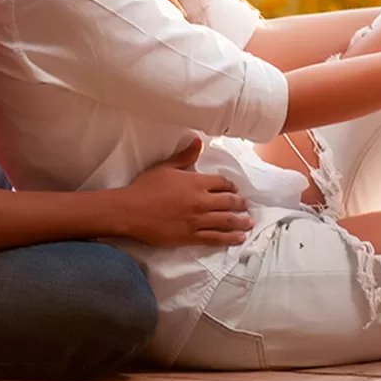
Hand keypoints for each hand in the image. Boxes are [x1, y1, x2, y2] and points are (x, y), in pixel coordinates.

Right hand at [116, 139, 253, 246]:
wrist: (130, 211)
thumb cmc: (145, 187)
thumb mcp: (166, 167)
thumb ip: (186, 156)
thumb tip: (198, 141)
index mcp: (196, 182)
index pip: (222, 183)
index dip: (231, 186)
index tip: (235, 189)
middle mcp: (201, 201)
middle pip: (228, 202)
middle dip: (240, 204)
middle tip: (246, 206)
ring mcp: (197, 220)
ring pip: (226, 221)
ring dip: (240, 221)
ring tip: (249, 222)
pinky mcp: (190, 236)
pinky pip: (214, 238)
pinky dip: (229, 239)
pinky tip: (239, 239)